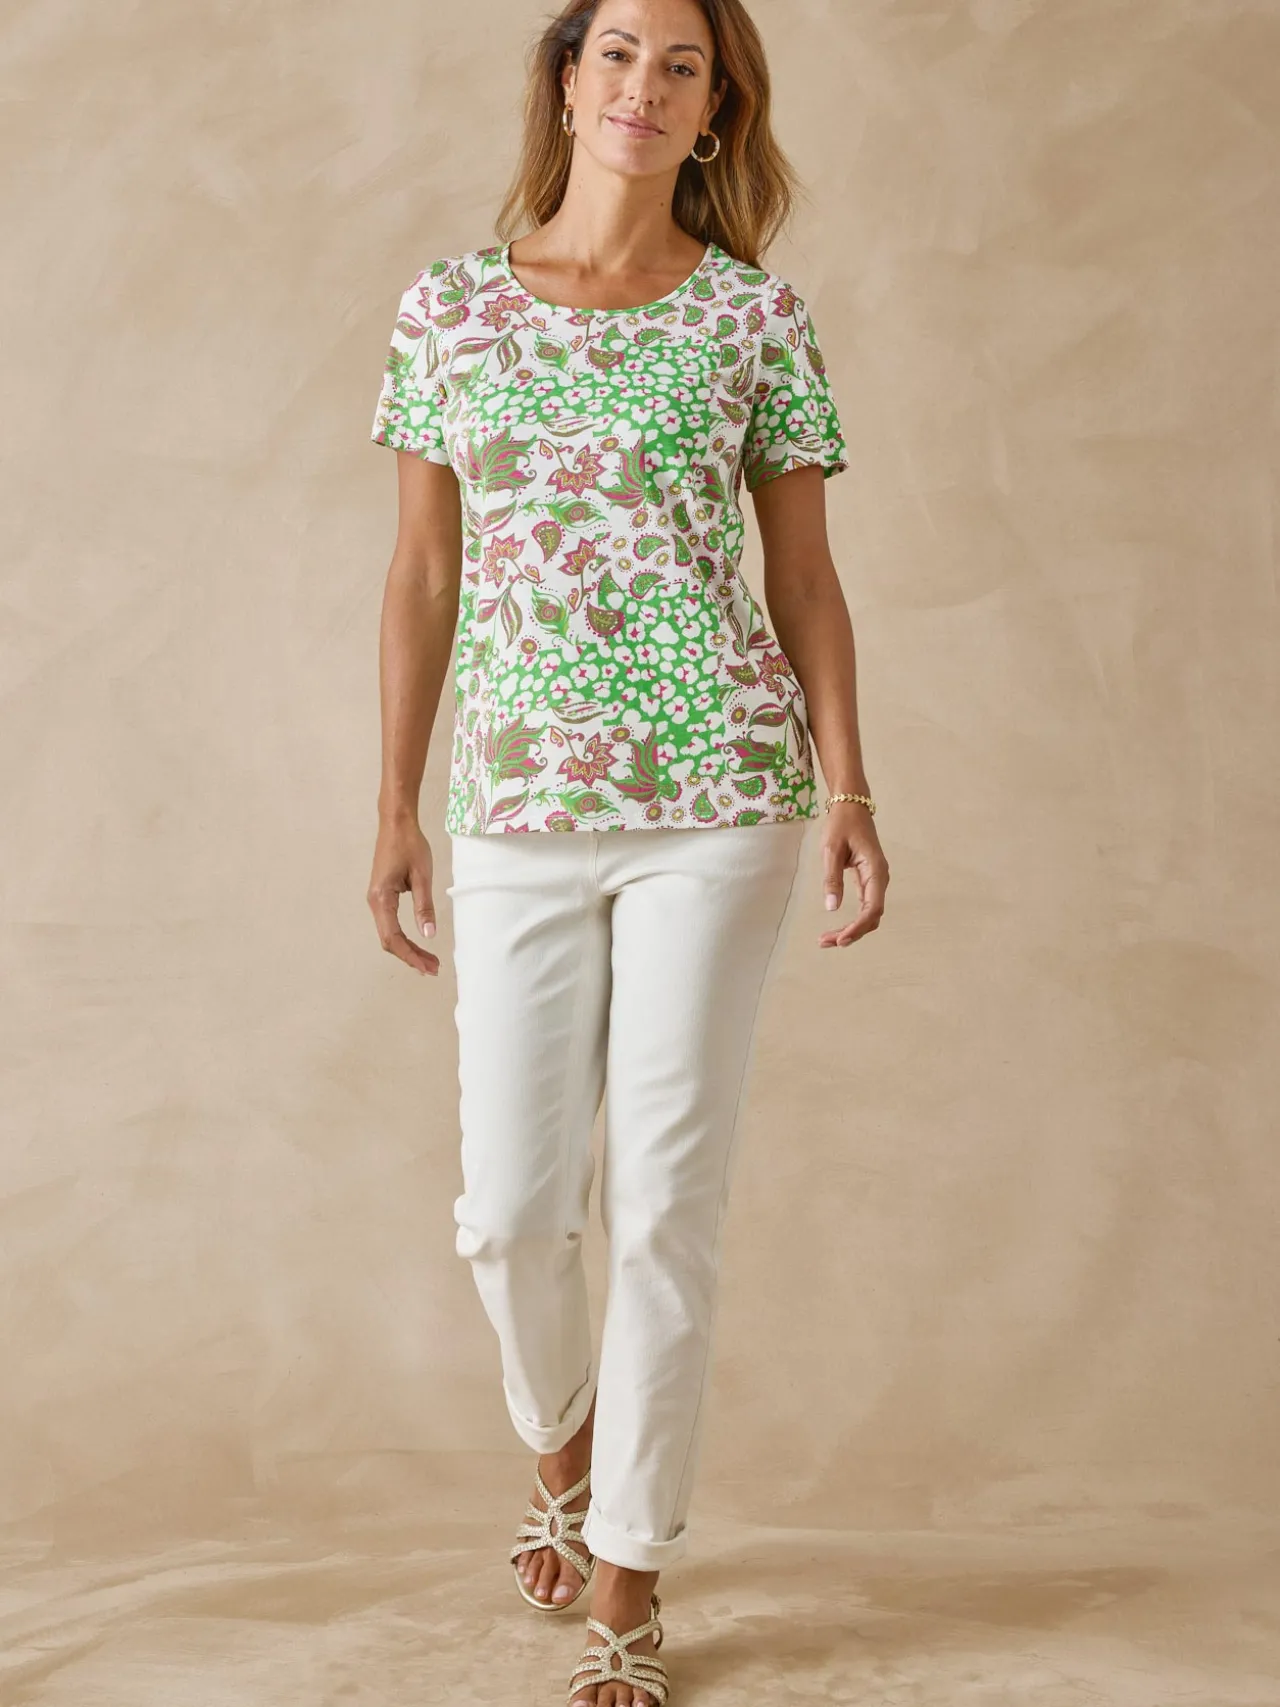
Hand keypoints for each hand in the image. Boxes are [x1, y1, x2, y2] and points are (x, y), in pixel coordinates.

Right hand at [367, 812, 440, 975]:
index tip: (429, 967)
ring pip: (389, 934)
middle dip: (410, 957)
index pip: (393, 937)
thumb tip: (429, 935)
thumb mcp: (422, 876)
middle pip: (389, 941)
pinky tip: (417, 943)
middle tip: (433, 968)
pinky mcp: (382, 896)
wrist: (395, 823)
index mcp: (382, 899)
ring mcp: (376, 900)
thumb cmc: (409, 845)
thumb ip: (425, 906)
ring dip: (407, 949)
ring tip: (428, 961)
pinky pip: (390, 924)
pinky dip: (403, 937)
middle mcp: (374, 902)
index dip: (411, 956)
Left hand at [818, 802, 887, 946]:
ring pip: (869, 914)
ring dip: (851, 929)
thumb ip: (832, 878)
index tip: (840, 939)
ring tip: (827, 939)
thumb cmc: (841, 825)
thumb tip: (831, 908)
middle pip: (872, 916)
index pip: (872, 908)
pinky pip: (865, 907)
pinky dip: (852, 920)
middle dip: (851, 933)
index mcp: (875, 871)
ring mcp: (876, 881)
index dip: (857, 927)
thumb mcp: (831, 849)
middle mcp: (880, 879)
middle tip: (825, 942)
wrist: (851, 807)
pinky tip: (837, 929)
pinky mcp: (868, 881)